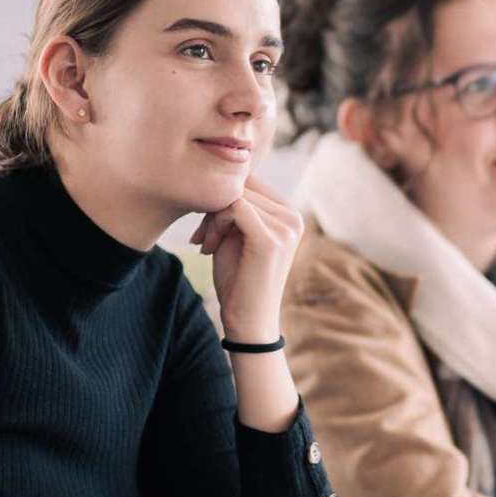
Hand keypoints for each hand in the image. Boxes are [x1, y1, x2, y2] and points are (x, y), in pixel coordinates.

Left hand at [191, 174, 303, 344]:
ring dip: (212, 218)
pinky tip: (208, 247)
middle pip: (243, 186)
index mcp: (290, 214)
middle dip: (214, 208)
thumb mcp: (235, 236)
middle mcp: (294, 217)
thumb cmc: (238, 281)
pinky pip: (234, 208)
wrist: (248, 323)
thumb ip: (233, 207)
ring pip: (236, 196)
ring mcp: (286, 228)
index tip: (205, 226)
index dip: (223, 197)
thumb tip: (218, 173)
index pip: (251, 183)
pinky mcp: (271, 239)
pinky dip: (215, 224)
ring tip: (205, 244)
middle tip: (201, 237)